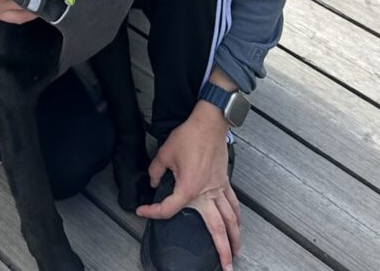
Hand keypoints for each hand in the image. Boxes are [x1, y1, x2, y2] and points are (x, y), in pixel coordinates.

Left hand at [136, 102, 241, 270]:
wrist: (209, 122)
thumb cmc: (189, 136)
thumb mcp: (164, 153)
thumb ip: (155, 171)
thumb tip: (153, 182)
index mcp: (189, 189)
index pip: (169, 209)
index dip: (153, 213)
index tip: (142, 212)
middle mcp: (207, 193)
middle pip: (216, 228)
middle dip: (221, 250)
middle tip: (224, 267)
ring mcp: (218, 188)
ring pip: (230, 219)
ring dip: (234, 238)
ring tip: (235, 254)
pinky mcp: (224, 181)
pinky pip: (233, 203)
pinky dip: (237, 217)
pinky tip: (237, 225)